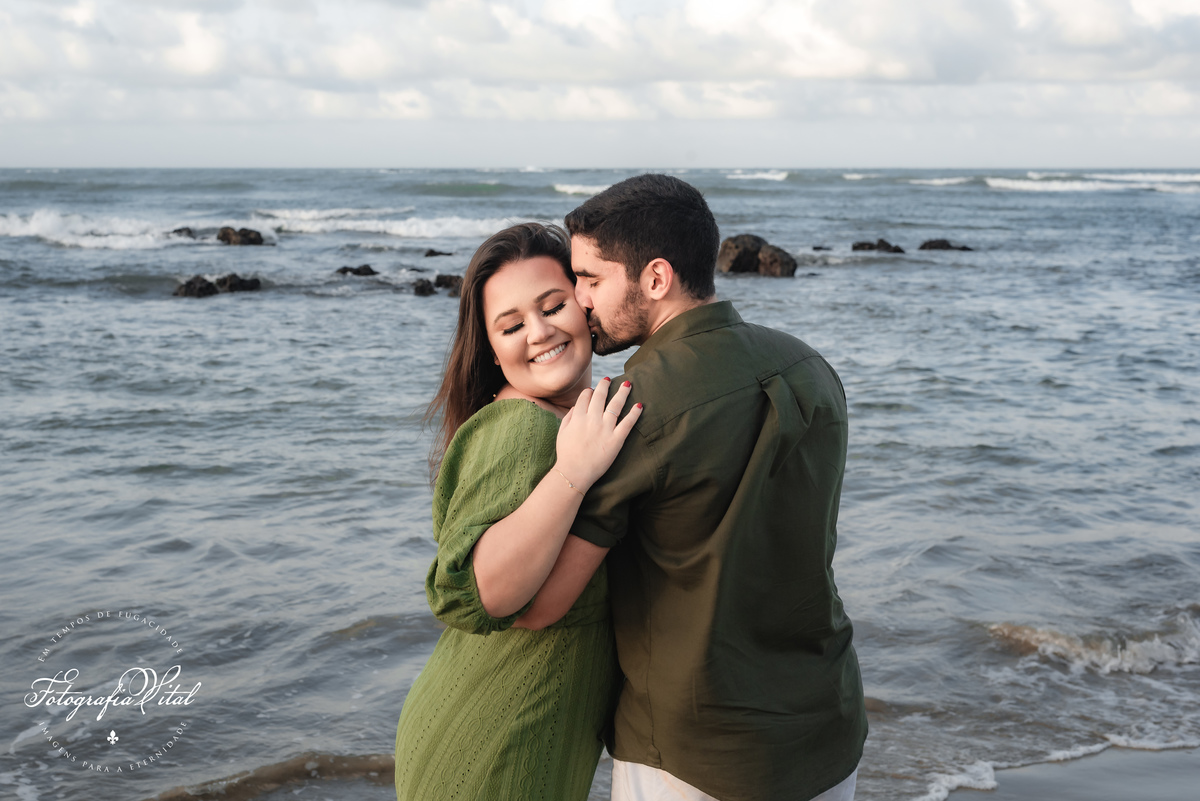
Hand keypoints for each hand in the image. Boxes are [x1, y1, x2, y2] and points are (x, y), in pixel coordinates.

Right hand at [554, 377, 642, 491]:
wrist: (574, 473)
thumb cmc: (566, 454)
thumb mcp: (562, 432)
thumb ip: (569, 417)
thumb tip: (577, 406)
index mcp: (578, 417)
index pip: (585, 397)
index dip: (589, 391)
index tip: (593, 390)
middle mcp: (592, 419)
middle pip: (600, 396)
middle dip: (605, 385)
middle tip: (609, 379)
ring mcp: (605, 429)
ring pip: (616, 405)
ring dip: (623, 392)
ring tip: (628, 384)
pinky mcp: (616, 440)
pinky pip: (627, 423)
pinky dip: (634, 413)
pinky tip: (640, 405)